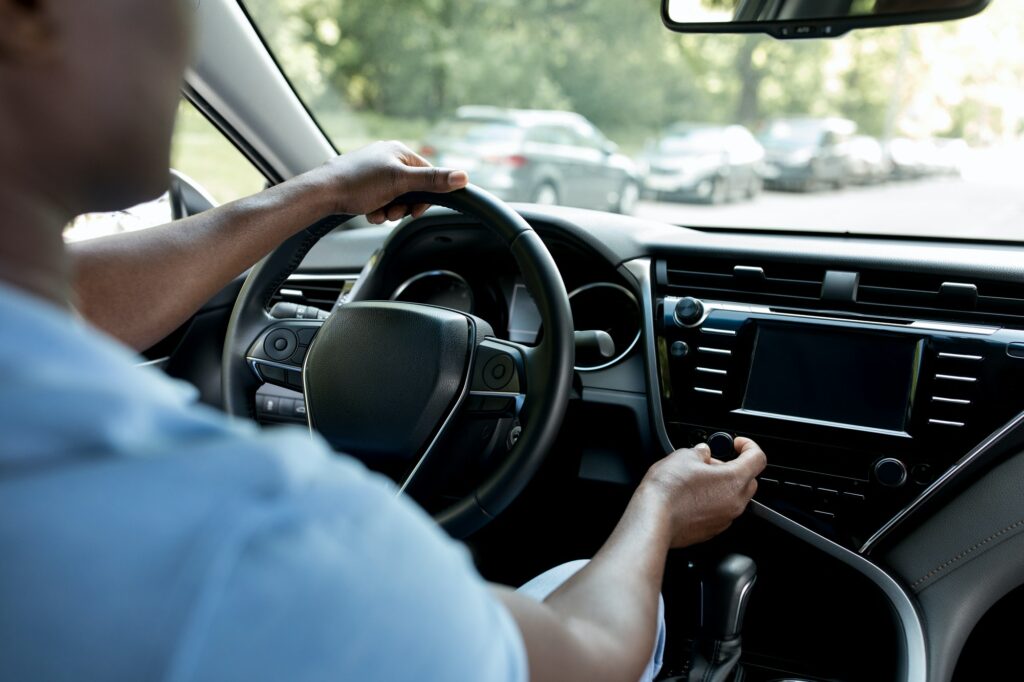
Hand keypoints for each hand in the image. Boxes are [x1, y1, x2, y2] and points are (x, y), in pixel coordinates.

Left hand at [307, 140, 468, 222]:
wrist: (323, 193)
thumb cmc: (358, 182)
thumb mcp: (400, 182)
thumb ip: (433, 180)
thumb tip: (463, 177)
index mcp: (399, 151)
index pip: (428, 174)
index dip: (425, 196)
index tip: (414, 209)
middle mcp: (388, 158)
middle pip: (412, 189)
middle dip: (403, 205)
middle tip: (392, 210)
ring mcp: (375, 171)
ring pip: (397, 198)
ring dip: (389, 210)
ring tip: (377, 210)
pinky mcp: (364, 184)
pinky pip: (381, 201)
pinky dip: (377, 210)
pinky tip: (367, 211)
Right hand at [642, 437, 765, 547]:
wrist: (653, 520)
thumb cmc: (668, 490)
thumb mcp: (683, 456)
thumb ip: (700, 452)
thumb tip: (703, 453)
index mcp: (734, 479)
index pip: (758, 458)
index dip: (749, 446)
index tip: (737, 444)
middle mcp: (735, 502)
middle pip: (749, 480)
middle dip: (735, 467)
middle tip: (712, 462)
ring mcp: (725, 519)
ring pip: (734, 497)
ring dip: (723, 486)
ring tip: (698, 479)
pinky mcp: (712, 530)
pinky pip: (721, 511)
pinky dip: (713, 502)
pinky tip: (692, 496)